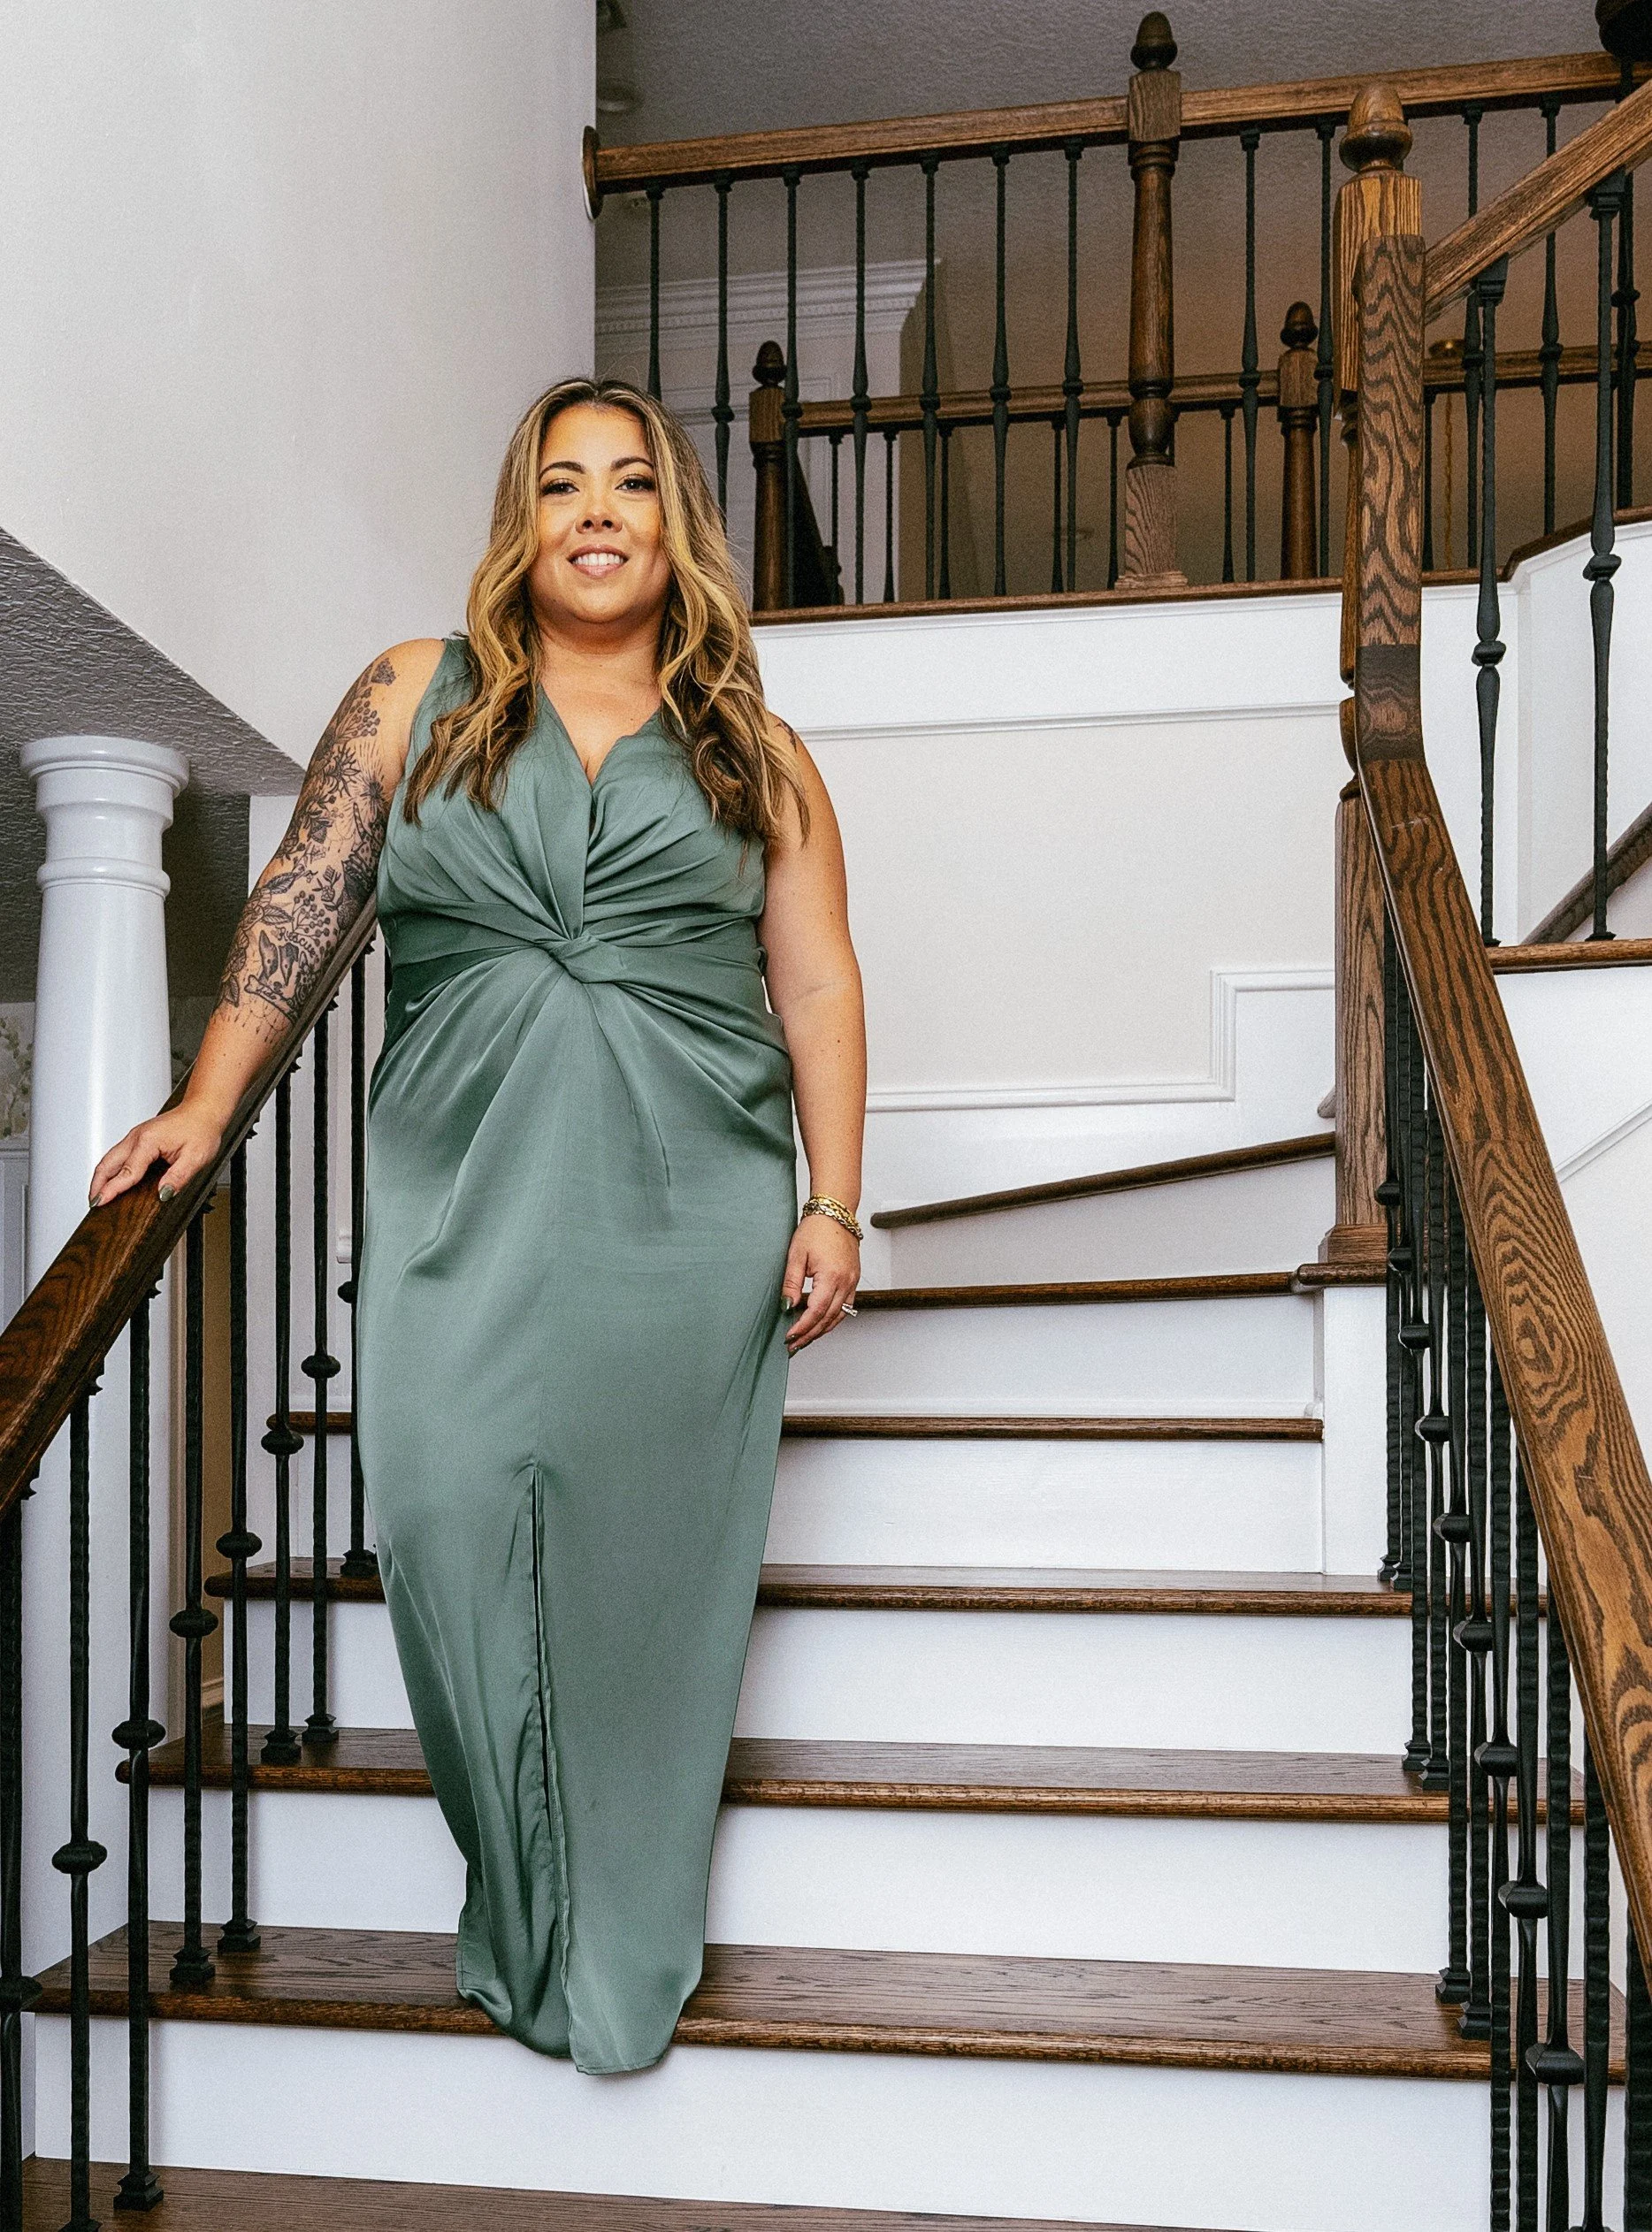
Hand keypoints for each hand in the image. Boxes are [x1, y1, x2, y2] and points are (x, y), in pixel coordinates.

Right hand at [88, 1098, 226, 1209]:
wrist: (203, 1110)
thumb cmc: (201, 1129)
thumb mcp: (196, 1157)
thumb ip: (178, 1177)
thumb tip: (163, 1194)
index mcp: (149, 1141)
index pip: (127, 1171)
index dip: (113, 1189)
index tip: (100, 1202)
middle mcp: (137, 1137)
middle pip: (107, 1164)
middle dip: (97, 1185)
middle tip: (93, 1203)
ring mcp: (135, 1136)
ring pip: (109, 1159)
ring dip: (101, 1177)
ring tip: (97, 1195)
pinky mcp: (138, 1138)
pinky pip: (117, 1155)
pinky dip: (110, 1169)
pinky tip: (111, 1180)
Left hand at [781, 1212, 859, 1354]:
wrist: (836, 1213)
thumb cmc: (816, 1229)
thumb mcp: (796, 1255)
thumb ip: (791, 1284)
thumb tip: (787, 1306)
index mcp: (832, 1276)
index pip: (816, 1311)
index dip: (802, 1327)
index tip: (789, 1336)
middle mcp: (846, 1282)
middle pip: (829, 1319)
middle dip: (810, 1334)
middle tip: (794, 1345)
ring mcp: (853, 1282)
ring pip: (839, 1316)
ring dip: (822, 1330)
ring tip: (805, 1339)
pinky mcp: (853, 1280)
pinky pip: (845, 1307)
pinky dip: (832, 1319)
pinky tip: (820, 1323)